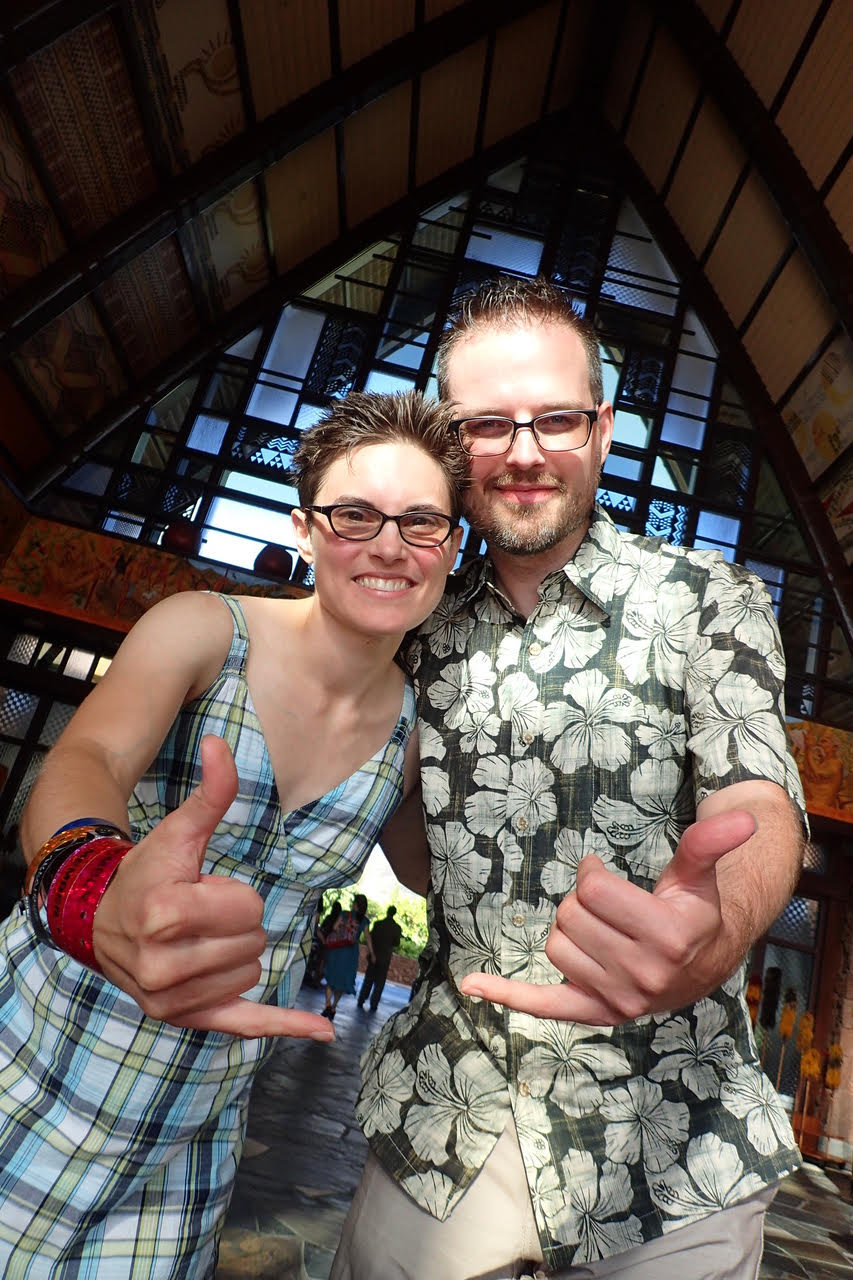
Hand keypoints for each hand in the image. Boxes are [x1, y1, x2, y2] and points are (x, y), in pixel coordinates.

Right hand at [93, 735, 333, 1040]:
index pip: (249, 908)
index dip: (233, 894)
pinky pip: (244, 1025)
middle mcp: (163, 964)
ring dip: (235, 953)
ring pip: (252, 973)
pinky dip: (284, 1027)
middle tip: (199, 916)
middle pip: (254, 942)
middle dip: (236, 924)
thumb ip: (211, 793)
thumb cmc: (149, 872)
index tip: (202, 891)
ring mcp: (171, 998)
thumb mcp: (180, 832)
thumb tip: (222, 744)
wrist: (101, 920)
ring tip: (197, 939)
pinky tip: (322, 1031)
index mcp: (166, 914)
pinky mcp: (182, 1018)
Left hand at [460, 809, 756, 1024]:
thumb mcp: (698, 873)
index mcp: (668, 937)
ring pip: (556, 947)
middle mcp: (644, 976)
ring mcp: (619, 1001)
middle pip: (570, 917)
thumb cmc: (693, 910)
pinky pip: (544, 1004)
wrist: (706, 962)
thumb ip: (709, 843)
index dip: (593, 875)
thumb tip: (742, 817)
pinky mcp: (596, 1014)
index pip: (592, 890)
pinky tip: (470, 984)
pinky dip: (506, 994)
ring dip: (569, 930)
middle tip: (610, 908)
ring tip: (602, 931)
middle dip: (583, 902)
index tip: (606, 876)